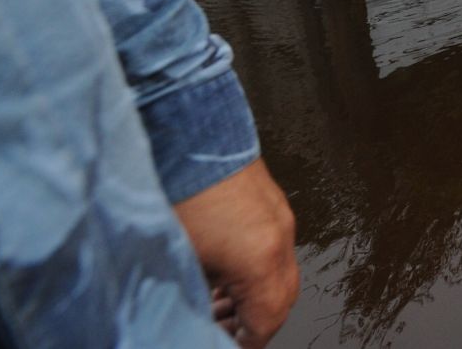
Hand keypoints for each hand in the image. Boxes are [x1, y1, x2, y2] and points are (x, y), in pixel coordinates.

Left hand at [173, 159, 297, 348]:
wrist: (190, 133)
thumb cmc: (179, 192)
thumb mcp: (180, 260)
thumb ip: (196, 297)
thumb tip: (195, 314)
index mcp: (260, 258)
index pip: (266, 320)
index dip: (247, 343)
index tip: (229, 348)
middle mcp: (280, 236)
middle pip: (282, 299)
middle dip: (255, 323)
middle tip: (225, 334)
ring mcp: (280, 215)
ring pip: (281, 273)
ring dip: (253, 296)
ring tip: (216, 305)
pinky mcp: (271, 201)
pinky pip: (275, 248)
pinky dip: (254, 269)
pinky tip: (222, 273)